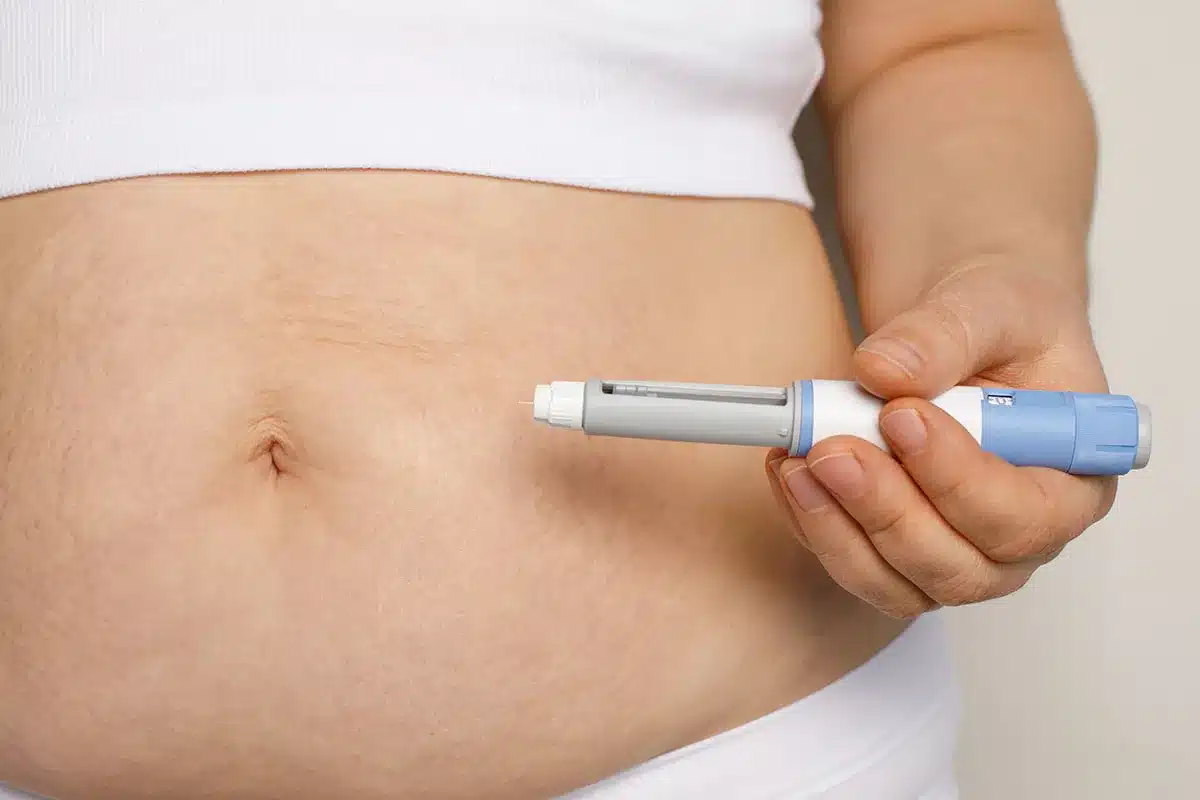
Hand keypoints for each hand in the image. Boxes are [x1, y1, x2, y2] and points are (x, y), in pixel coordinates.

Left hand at [766, 261, 1118, 618]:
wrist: (955, 326)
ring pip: (895, 582)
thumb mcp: (989, 304)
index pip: (1025, 517)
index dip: (958, 479)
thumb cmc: (1000, 320)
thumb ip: (944, 336)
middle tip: (834, 450)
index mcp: (1071, 482)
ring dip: (838, 528)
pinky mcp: (891, 549)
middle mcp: (1017, 535)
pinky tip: (788, 467)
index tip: (900, 418)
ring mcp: (953, 551)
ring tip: (799, 460)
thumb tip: (883, 372)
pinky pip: (849, 561)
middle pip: (957, 568)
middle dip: (887, 512)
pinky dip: (811, 521)